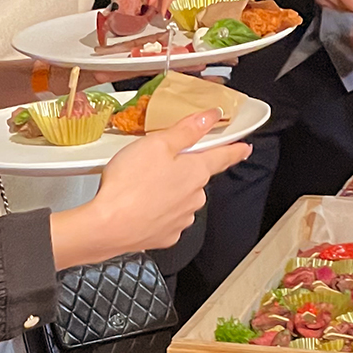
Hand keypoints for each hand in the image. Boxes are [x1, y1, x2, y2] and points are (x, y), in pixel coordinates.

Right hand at [51, 111, 250, 266]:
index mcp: (196, 172)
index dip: (235, 149)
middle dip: (182, 170)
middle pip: (196, 178)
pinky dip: (156, 211)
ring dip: (167, 191)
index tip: (244, 148)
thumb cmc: (129, 186)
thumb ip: (187, 129)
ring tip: (141, 184)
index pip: (223, 156)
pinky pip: (166, 218)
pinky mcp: (166, 235)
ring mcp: (181, 219)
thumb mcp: (157, 144)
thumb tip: (209, 116)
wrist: (108, 227)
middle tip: (156, 163)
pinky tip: (139, 204)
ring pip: (180, 199)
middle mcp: (194, 198)